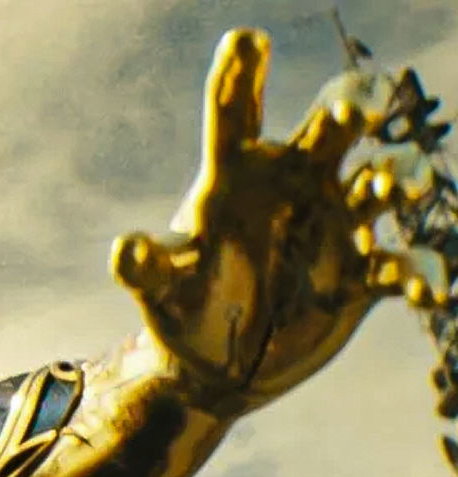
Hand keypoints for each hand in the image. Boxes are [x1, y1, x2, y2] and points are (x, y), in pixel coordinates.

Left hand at [109, 28, 447, 414]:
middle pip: (331, 126)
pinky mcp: (361, 273)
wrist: (219, 366)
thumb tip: (125, 249)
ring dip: (398, 176)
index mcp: (237, 178)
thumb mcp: (162, 292)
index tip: (245, 39)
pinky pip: (402, 261)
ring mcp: (335, 223)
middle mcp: (294, 186)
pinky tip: (423, 288)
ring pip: (382, 178)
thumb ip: (148, 268)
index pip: (236, 116)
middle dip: (351, 106)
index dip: (240, 76)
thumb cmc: (183, 311)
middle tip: (358, 110)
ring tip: (395, 190)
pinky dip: (418, 270)